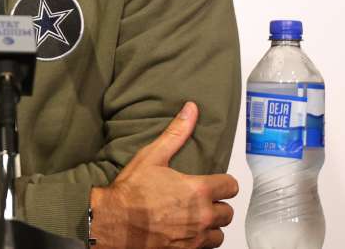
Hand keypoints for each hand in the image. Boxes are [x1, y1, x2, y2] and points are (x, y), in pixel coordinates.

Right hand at [89, 102, 237, 247]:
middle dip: (217, 205)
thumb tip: (191, 110)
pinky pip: (205, 248)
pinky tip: (186, 232)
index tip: (214, 183)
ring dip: (211, 226)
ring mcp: (195, 236)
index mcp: (198, 190)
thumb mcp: (152, 156)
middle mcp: (201, 215)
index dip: (223, 183)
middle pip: (227, 212)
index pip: (231, 186)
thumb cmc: (130, 192)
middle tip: (201, 201)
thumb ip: (176, 133)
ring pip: (219, 233)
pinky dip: (199, 241)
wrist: (113, 223)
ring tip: (196, 218)